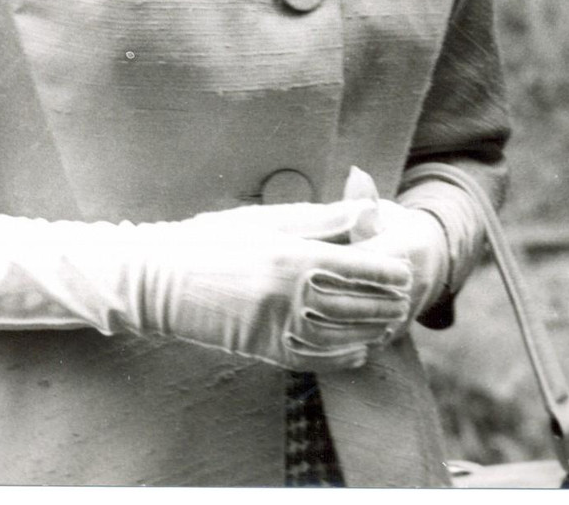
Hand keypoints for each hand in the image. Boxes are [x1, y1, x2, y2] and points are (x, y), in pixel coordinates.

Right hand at [135, 206, 412, 369]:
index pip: (360, 267)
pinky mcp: (264, 350)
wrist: (163, 279)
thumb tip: (368, 209)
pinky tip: (357, 351)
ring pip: (342, 335)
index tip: (406, 271)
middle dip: (386, 303)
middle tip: (404, 300)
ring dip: (370, 331)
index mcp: (293, 254)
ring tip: (388, 324)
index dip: (388, 271)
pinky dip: (342, 357)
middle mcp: (290, 293)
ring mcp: (277, 326)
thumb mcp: (267, 221)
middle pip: (357, 303)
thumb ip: (322, 220)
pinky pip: (316, 359)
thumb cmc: (214, 239)